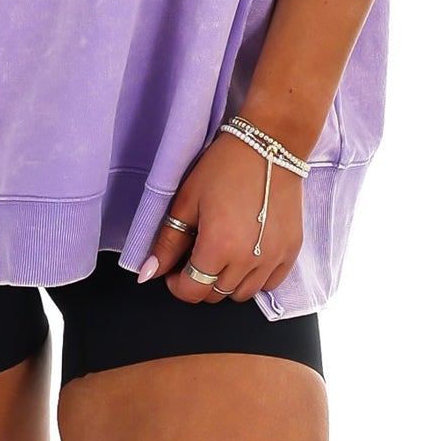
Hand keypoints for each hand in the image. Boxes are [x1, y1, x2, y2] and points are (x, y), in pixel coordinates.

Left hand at [140, 130, 304, 303]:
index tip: (174, 270)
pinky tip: (246, 255)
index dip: (176, 284)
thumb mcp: (187, 201)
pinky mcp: (291, 251)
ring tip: (221, 254)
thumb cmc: (224, 167)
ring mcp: (274, 258)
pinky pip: (270, 284)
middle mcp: (248, 260)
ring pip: (242, 294)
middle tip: (195, 255)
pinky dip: (254, 278)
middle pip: (216, 295)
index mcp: (218, 247)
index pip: (192, 291)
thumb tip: (149, 273)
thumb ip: (168, 242)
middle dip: (199, 281)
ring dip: (226, 282)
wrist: (270, 145)